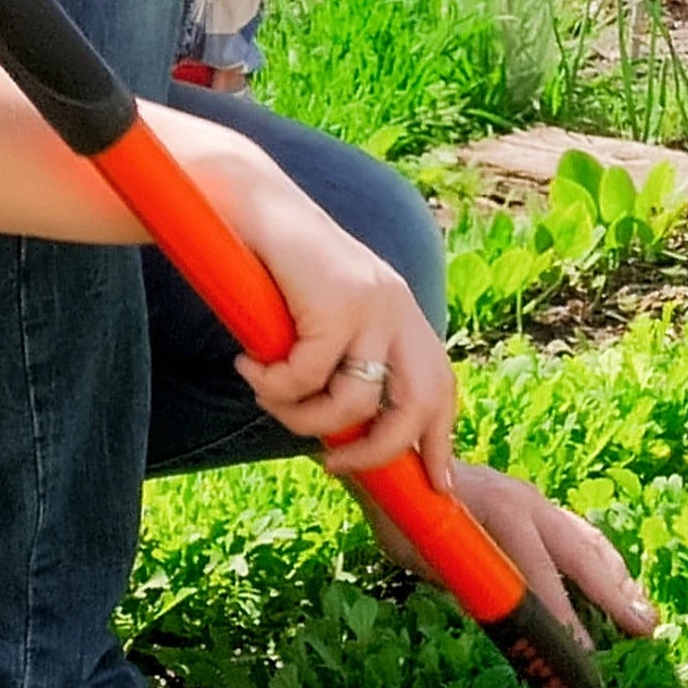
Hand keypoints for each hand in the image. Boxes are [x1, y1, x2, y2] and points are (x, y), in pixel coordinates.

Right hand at [224, 180, 456, 490]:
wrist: (248, 204)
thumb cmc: (273, 264)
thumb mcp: (319, 314)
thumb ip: (339, 355)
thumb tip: (338, 428)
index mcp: (401, 315)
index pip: (439, 388)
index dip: (440, 441)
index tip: (435, 483)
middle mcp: (399, 310)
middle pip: (416, 406)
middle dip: (379, 451)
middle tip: (334, 464)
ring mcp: (372, 306)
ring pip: (354, 402)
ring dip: (303, 418)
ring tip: (266, 398)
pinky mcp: (337, 303)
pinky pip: (306, 375)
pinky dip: (272, 384)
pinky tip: (247, 366)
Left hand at [363, 461, 659, 647]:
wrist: (399, 458)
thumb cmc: (403, 509)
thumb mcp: (415, 549)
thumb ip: (456, 577)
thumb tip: (495, 612)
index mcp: (496, 509)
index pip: (536, 567)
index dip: (558, 608)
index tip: (578, 644)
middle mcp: (524, 501)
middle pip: (577, 552)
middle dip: (612, 594)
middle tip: (643, 629)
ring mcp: (533, 499)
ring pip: (585, 541)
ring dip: (616, 579)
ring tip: (642, 615)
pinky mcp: (534, 503)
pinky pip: (576, 532)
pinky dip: (601, 561)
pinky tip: (617, 587)